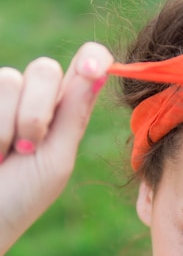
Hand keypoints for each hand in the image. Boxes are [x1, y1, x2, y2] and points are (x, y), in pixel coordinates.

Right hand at [0, 43, 113, 255]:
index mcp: (63, 115)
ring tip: (1, 157)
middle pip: (45, 68)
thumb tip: (100, 72)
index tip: (93, 67)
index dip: (94, 57)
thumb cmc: (19, 198)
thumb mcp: (54, 161)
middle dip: (36, 111)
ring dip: (7, 126)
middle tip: (26, 149)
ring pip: (10, 79)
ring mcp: (0, 100)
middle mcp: (32, 99)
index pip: (86, 68)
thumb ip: (72, 116)